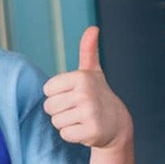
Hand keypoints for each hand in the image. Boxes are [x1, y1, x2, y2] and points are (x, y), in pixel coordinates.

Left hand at [42, 26, 132, 149]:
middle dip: (59, 111)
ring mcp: (90, 112)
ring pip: (56, 122)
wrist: (117, 123)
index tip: (72, 95)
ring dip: (66, 123)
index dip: (57, 95)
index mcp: (81, 77)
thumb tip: (93, 28)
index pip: (47, 90)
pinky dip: (72, 135)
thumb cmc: (97, 95)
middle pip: (49, 107)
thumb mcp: (92, 72)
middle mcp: (86, 93)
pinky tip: (85, 129)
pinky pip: (65, 135)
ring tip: (81, 118)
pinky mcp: (92, 130)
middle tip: (77, 109)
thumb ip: (88, 50)